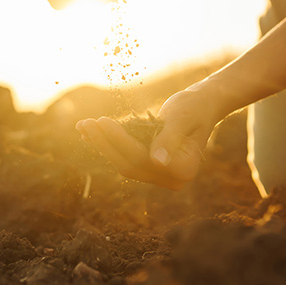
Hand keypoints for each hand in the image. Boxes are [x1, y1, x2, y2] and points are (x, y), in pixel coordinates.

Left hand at [76, 87, 224, 189]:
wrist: (202, 105)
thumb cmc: (194, 107)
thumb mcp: (182, 118)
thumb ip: (169, 138)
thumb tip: (158, 162)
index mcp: (184, 170)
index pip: (144, 158)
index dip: (120, 141)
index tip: (102, 120)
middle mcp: (172, 179)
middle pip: (130, 164)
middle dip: (106, 143)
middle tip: (86, 123)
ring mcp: (160, 176)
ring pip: (124, 162)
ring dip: (102, 144)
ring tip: (83, 126)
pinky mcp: (150, 168)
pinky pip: (125, 158)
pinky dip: (109, 144)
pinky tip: (91, 132)